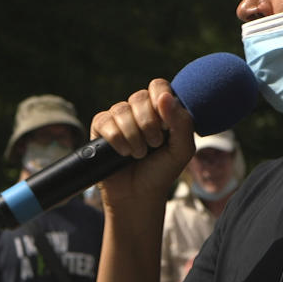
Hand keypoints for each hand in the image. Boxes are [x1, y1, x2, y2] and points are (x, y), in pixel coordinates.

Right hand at [90, 78, 195, 207]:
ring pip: (121, 110)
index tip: (166, 125)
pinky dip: (116, 140)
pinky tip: (123, 153)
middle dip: (148, 124)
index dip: (160, 101)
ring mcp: (118, 117)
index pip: (158, 86)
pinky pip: (105, 122)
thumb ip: (182, 122)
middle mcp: (138, 110)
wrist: (138, 195)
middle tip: (154, 144)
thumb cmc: (162, 172)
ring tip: (138, 154)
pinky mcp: (100, 127)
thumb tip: (165, 97)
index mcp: (160, 110)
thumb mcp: (182, 150)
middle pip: (139, 96)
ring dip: (133, 136)